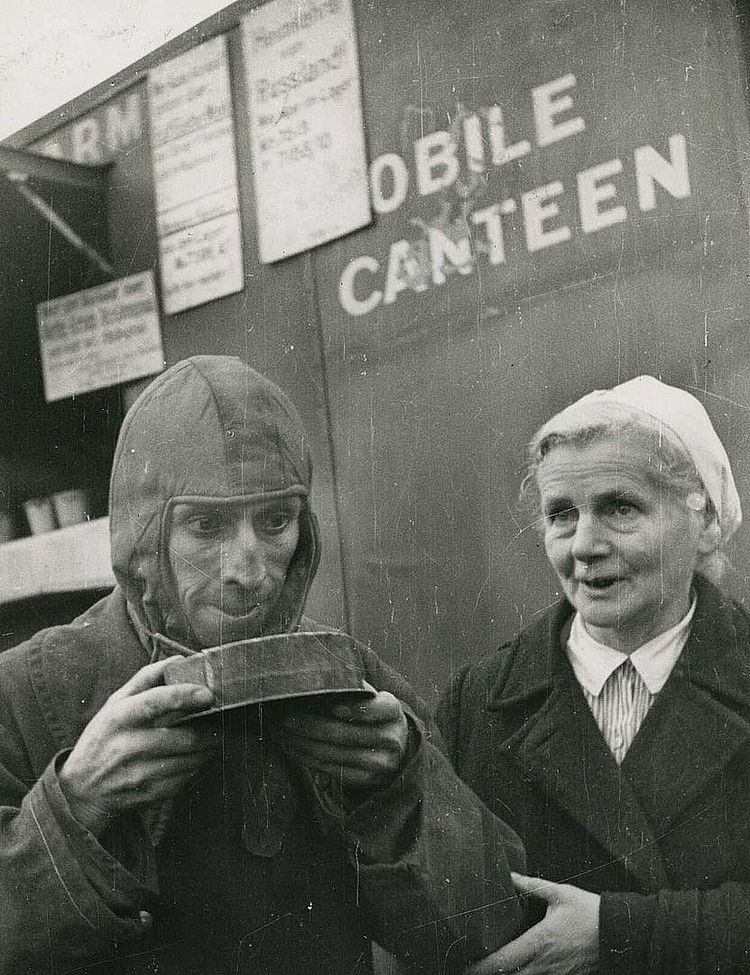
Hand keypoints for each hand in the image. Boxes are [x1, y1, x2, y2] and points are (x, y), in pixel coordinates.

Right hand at [59, 659, 217, 833]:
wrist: (81, 790)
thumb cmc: (103, 737)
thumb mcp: (115, 704)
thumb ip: (146, 678)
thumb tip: (179, 659)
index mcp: (119, 717)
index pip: (155, 702)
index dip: (184, 695)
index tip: (208, 695)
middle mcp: (127, 746)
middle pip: (183, 737)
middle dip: (210, 730)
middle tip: (221, 722)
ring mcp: (138, 774)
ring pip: (189, 761)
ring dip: (207, 750)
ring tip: (211, 740)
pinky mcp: (147, 794)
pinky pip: (184, 780)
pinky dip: (195, 768)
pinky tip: (193, 759)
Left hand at [278, 682, 409, 791]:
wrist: (395, 748)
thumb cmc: (374, 715)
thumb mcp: (373, 698)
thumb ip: (355, 689)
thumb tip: (321, 678)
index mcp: (393, 711)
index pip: (377, 708)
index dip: (353, 708)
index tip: (330, 706)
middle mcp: (391, 739)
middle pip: (347, 734)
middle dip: (312, 727)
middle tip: (288, 719)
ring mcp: (381, 763)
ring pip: (336, 754)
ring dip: (305, 744)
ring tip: (285, 734)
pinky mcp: (367, 780)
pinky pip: (333, 770)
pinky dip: (309, 759)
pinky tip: (294, 749)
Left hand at [465, 872, 599, 974]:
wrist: (620, 935)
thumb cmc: (589, 912)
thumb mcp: (560, 893)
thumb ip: (532, 886)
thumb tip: (510, 876)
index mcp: (539, 941)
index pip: (503, 960)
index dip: (481, 967)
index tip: (465, 966)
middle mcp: (544, 964)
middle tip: (471, 968)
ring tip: (490, 969)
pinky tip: (517, 970)